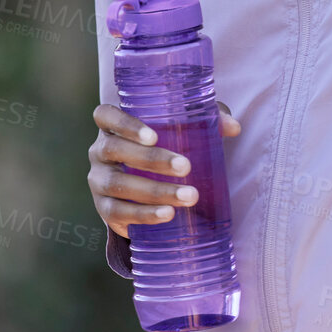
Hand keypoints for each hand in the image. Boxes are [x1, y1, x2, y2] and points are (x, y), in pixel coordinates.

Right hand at [88, 101, 240, 239]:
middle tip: (185, 167)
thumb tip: (234, 127)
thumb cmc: (166, 146)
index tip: (154, 136)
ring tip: (188, 196)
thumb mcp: (184, 129)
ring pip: (118, 184)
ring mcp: (98, 181)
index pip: (105, 116)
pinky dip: (143, 215)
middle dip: (152, 160)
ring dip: (154, 191)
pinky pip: (117, 213)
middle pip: (115, 150)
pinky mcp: (104, 209)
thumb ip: (207, 121)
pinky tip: (168, 214)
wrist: (145, 188)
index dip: (125, 124)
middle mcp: (99, 151)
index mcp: (112, 126)